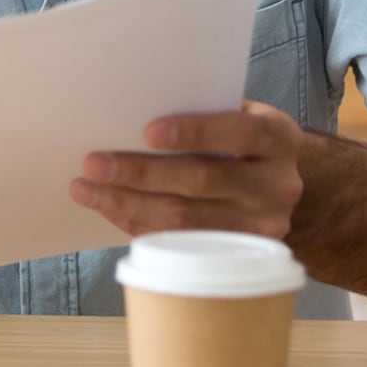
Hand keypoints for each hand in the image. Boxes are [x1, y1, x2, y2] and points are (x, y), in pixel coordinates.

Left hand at [71, 100, 305, 239]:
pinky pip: (180, 243)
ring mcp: (262, 226)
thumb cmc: (244, 143)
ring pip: (186, 220)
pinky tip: (111, 209)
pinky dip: (139, 224)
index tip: (147, 131)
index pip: (240, 131)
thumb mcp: (241, 117)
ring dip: (129, 204)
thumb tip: (133, 111)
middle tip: (93, 164)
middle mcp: (277, 184)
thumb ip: (204, 113)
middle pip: (203, 180)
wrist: (279, 188)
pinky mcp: (237, 256)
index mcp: (279, 137)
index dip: (195, 131)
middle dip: (141, 172)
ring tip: (88, 190)